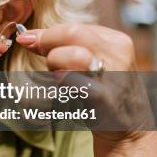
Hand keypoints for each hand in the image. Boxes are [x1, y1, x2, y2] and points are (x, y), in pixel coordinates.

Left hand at [15, 23, 152, 144]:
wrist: (129, 130)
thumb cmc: (102, 92)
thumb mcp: (90, 62)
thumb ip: (64, 46)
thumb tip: (28, 37)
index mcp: (116, 41)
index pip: (74, 27)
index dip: (47, 33)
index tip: (27, 39)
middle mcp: (118, 54)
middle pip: (72, 33)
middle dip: (47, 43)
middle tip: (36, 52)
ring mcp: (114, 75)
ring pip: (71, 55)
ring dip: (55, 64)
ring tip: (59, 76)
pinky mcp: (105, 98)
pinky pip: (73, 82)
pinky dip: (63, 83)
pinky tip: (66, 89)